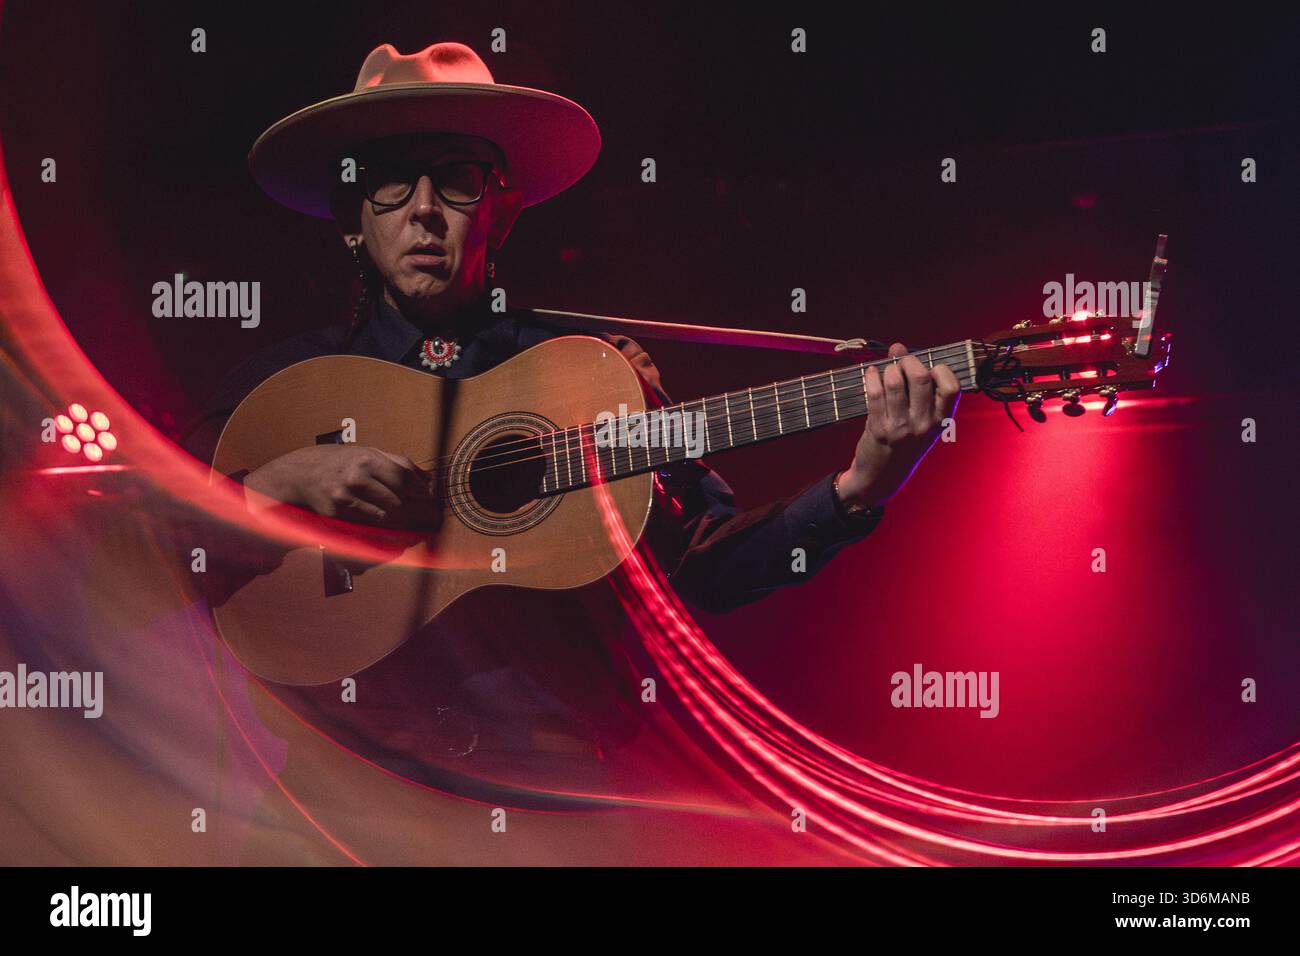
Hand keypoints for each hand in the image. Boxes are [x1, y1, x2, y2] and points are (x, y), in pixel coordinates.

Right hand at [243, 444, 440, 528]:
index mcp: (366, 459)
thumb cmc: (339, 461)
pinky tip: (371, 513)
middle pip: (397, 497)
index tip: (429, 495)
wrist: (300, 473)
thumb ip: (397, 463)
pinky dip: (374, 521)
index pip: (404, 476)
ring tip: (390, 508)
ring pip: (385, 513)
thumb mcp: (366, 452)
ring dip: (392, 513)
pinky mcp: (337, 513)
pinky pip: (367, 523)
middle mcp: (356, 477)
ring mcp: (345, 497)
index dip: (420, 488)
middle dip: (410, 503)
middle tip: (417, 507)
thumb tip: (429, 478)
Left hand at [836, 342, 960, 507]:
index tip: (929, 369)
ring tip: (886, 372)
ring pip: (895, 382)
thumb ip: (915, 385)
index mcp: (941, 422)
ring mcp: (901, 428)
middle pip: (921, 377)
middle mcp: (924, 425)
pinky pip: (874, 393)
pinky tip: (871, 375)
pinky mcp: (878, 429)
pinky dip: (871, 377)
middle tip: (902, 363)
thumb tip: (898, 346)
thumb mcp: (921, 420)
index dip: (940, 370)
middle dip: (908, 361)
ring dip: (888, 369)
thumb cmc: (904, 442)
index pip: (952, 387)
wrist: (881, 477)